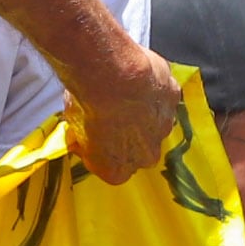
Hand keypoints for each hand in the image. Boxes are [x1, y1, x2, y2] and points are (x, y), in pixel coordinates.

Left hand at [68, 45, 183, 187]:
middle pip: (137, 148)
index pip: (110, 167)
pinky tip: (134, 75)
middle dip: (127, 132)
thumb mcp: (72, 124)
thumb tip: (78, 131)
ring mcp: (163, 129)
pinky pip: (162, 94)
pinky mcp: (173, 100)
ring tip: (120, 90)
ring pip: (152, 121)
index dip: (100, 149)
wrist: (114, 77)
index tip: (89, 135)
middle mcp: (145, 157)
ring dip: (141, 110)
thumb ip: (82, 134)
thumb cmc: (90, 104)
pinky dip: (151, 86)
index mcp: (116, 170)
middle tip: (108, 111)